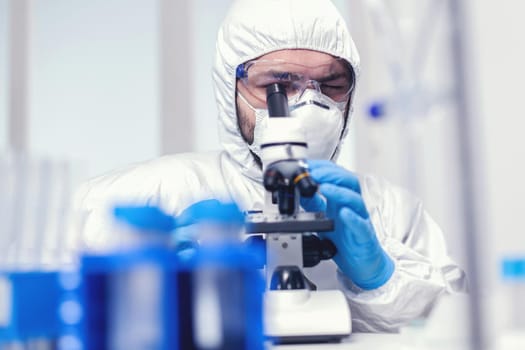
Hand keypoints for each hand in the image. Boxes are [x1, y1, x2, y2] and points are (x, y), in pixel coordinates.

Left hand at [301, 160, 393, 289]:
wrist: (362, 263)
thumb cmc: (346, 239)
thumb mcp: (323, 218)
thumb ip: (312, 204)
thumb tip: (297, 190)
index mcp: (342, 199)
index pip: (336, 175)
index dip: (323, 168)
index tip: (307, 165)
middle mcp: (352, 206)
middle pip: (348, 182)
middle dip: (330, 174)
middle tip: (313, 173)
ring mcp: (360, 219)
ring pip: (354, 199)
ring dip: (339, 191)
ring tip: (324, 188)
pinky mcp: (364, 235)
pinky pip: (360, 224)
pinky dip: (352, 217)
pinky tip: (344, 213)